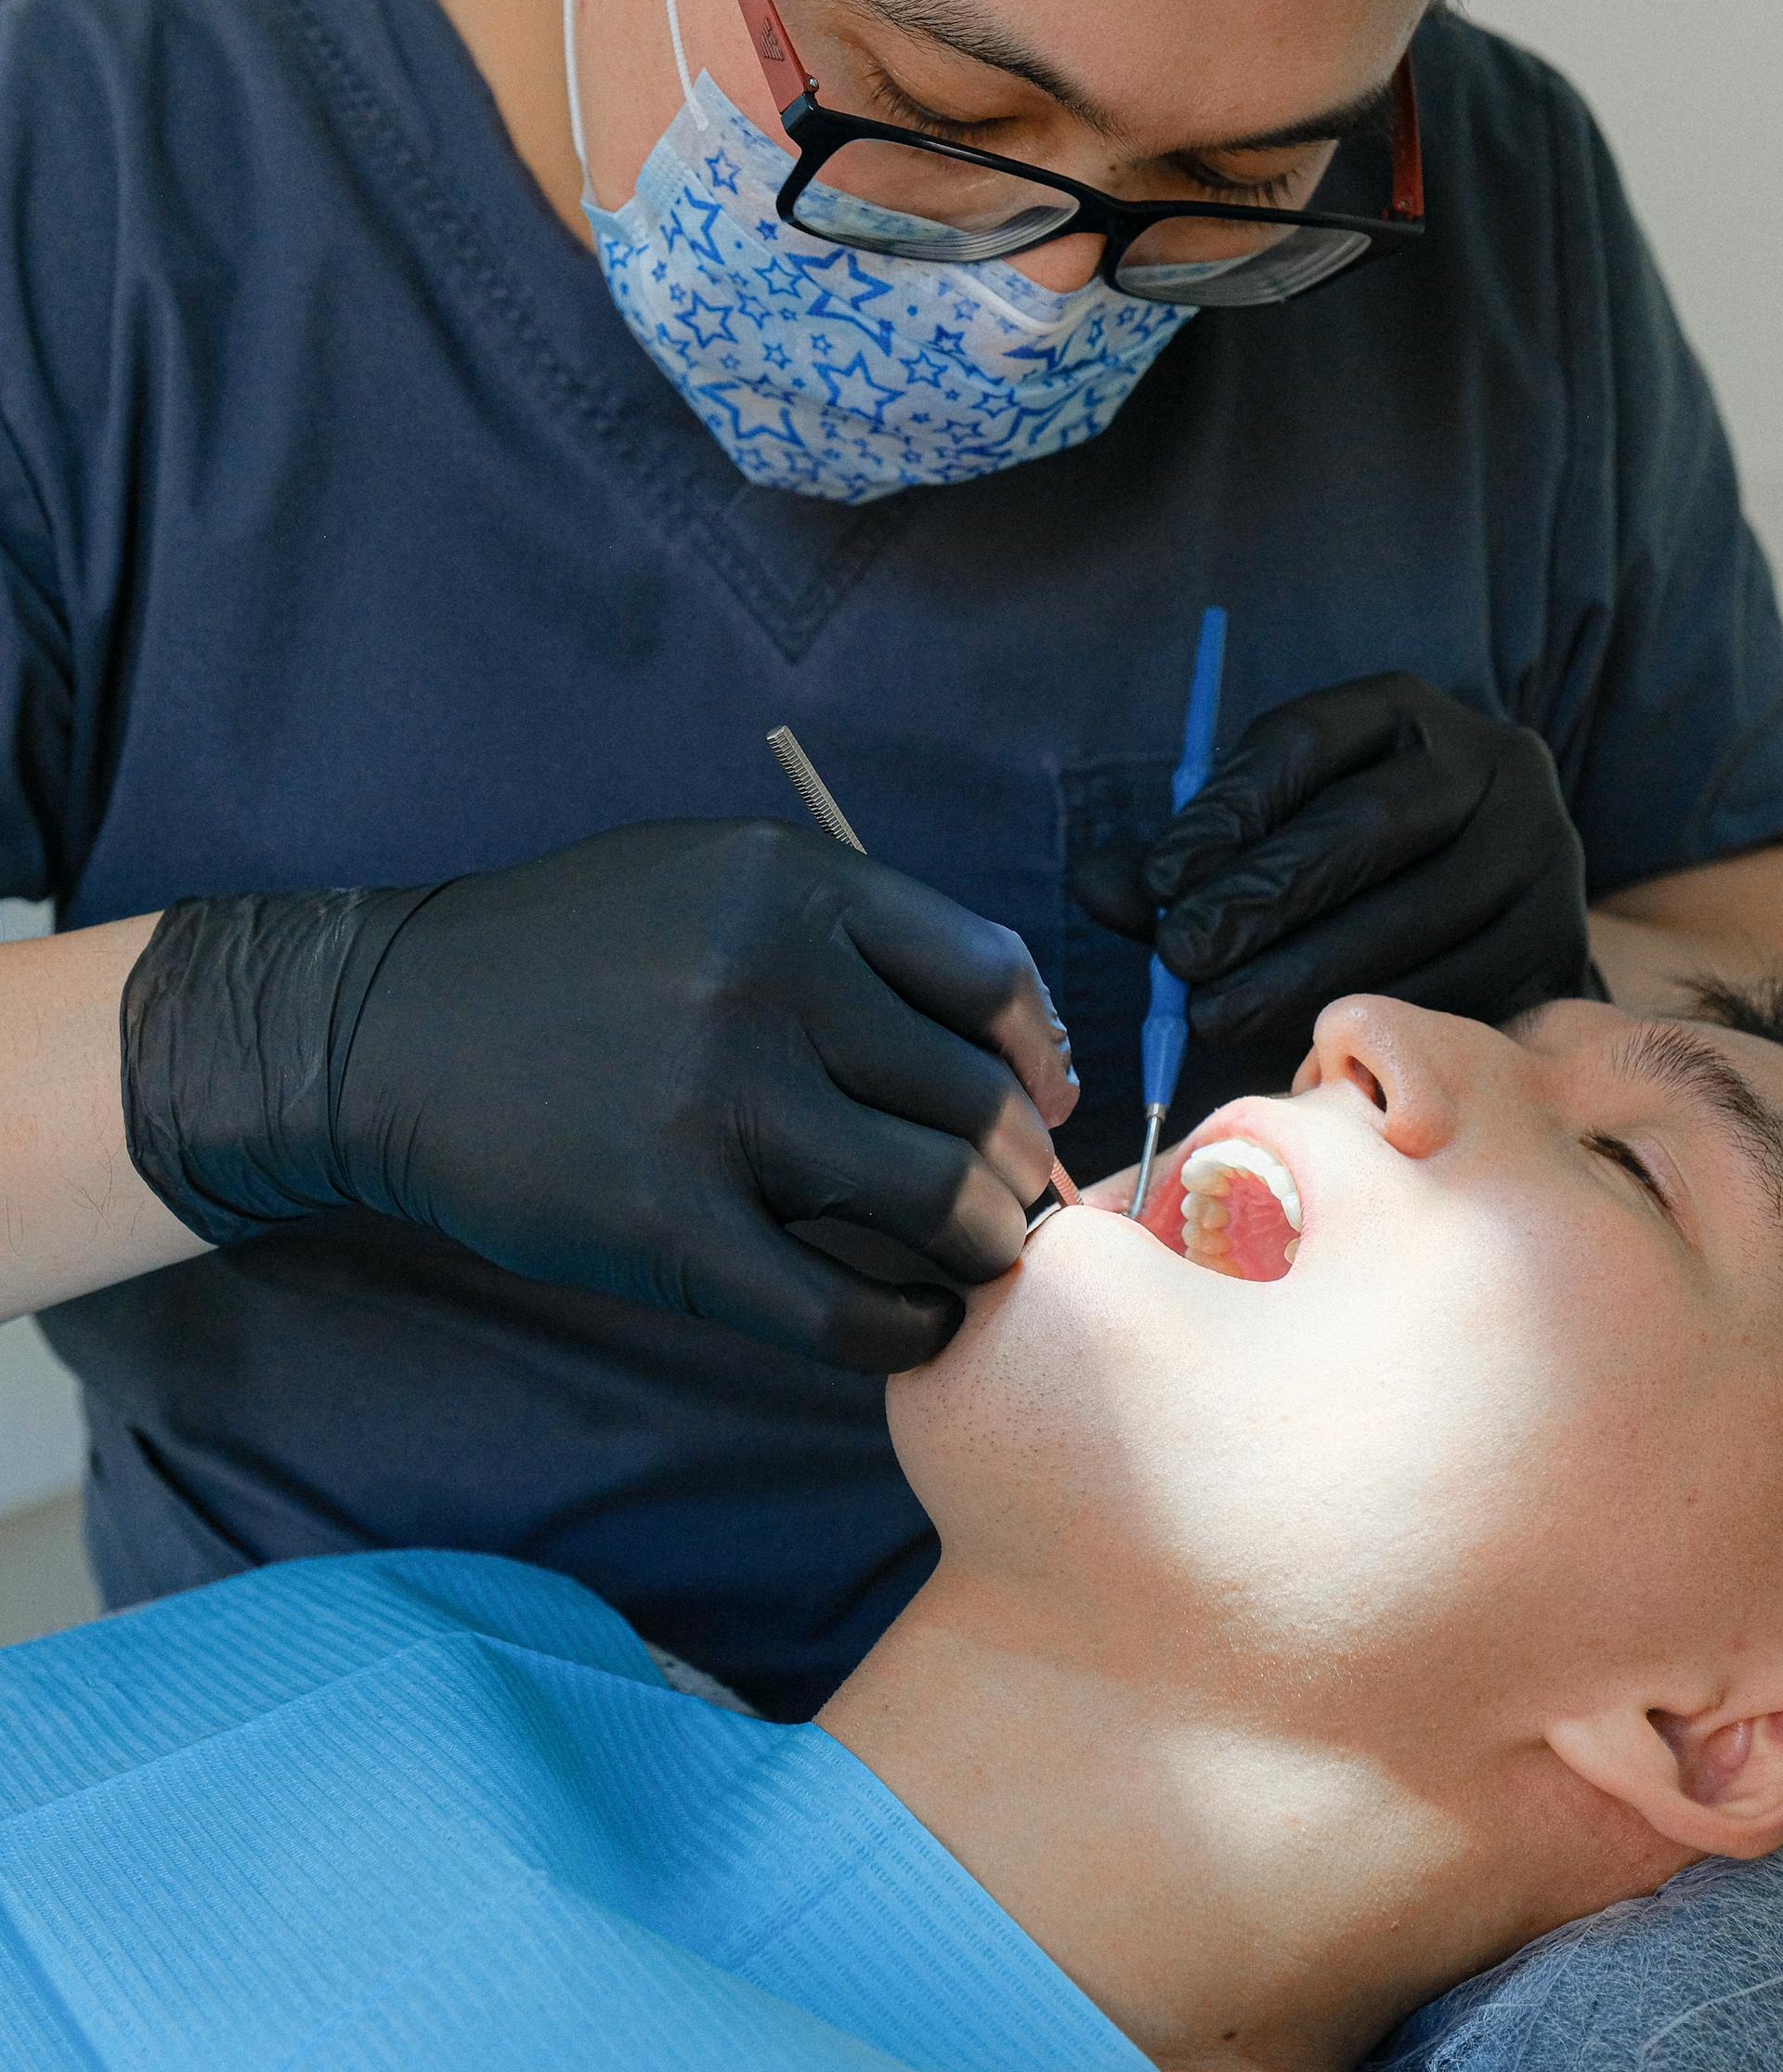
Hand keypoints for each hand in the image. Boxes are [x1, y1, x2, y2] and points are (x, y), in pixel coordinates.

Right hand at [121, 822, 1077, 1374]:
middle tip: (1011, 1203)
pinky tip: (913, 1324)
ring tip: (973, 1261)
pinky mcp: (666, 1225)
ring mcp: (716, 1105)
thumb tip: (1015, 1038)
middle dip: (1018, 1167)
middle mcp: (768, 980)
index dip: (1040, 1052)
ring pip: (933, 1200)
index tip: (1042, 1099)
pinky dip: (907, 1330)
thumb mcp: (711, 877)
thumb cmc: (569, 955)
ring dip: (982, 1247)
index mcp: (792, 886)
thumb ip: (851, 931)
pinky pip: (841, 1306)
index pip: (989, 975)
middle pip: (975, 1098)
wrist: (387, 1032)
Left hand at [1071, 673, 1590, 1053]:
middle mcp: (1492, 764)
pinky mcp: (1561, 942)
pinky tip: (1303, 1043)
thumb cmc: (1350, 869)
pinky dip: (1376, 1018)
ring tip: (1218, 1013)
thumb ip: (1187, 864)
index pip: (1304, 740)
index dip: (1227, 811)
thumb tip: (1099, 886)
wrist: (1494, 919)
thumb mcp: (1271, 837)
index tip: (1160, 881)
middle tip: (1183, 958)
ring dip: (1305, 972)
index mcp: (1405, 711)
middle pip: (1368, 823)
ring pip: (1415, 913)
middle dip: (1264, 897)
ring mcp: (1541, 851)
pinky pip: (1461, 986)